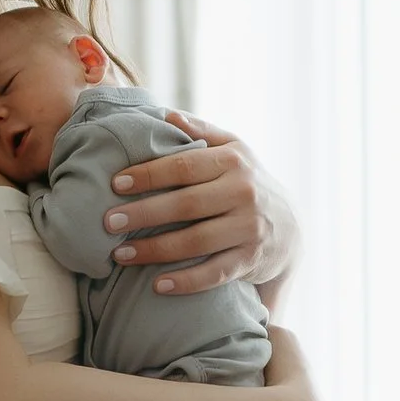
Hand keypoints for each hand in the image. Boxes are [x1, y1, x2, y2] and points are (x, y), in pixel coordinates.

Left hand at [106, 115, 294, 295]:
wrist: (291, 227)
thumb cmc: (248, 182)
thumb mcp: (234, 150)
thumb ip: (202, 132)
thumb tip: (166, 115)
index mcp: (234, 162)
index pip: (184, 165)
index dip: (148, 174)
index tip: (115, 183)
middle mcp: (244, 193)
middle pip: (186, 205)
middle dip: (143, 213)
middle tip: (108, 221)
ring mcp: (249, 228)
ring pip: (196, 241)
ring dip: (155, 250)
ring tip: (120, 254)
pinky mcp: (251, 260)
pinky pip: (214, 273)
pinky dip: (186, 281)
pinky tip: (157, 285)